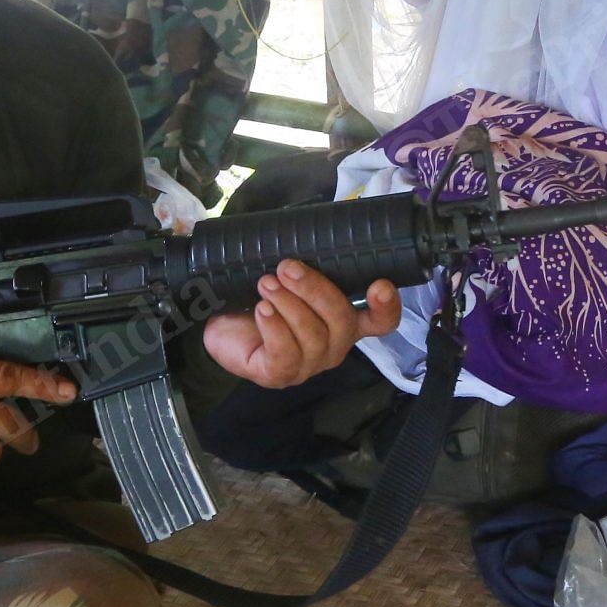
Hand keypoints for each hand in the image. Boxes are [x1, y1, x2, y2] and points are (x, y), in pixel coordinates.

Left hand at [203, 260, 402, 389]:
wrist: (218, 324)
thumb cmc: (258, 298)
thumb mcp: (287, 278)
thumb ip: (308, 264)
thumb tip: (311, 232)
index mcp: (343, 320)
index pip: (381, 321)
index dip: (387, 306)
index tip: (380, 284)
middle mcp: (333, 345)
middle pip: (342, 321)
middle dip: (315, 290)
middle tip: (286, 268)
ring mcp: (309, 364)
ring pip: (314, 336)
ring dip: (288, 304)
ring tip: (266, 284)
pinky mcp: (280, 375)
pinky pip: (286, 354)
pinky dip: (274, 327)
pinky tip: (262, 310)